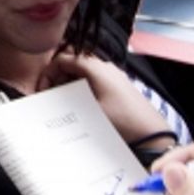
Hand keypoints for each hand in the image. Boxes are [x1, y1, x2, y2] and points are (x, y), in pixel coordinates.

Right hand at [38, 52, 175, 147]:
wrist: (151, 135)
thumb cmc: (121, 120)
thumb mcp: (89, 110)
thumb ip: (66, 99)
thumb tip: (48, 98)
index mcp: (95, 68)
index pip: (63, 59)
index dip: (48, 73)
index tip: (42, 91)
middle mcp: (104, 68)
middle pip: (71, 65)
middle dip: (56, 80)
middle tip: (49, 99)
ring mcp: (112, 77)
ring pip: (81, 75)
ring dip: (67, 86)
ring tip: (61, 105)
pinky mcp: (117, 89)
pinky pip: (92, 83)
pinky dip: (80, 91)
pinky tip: (78, 107)